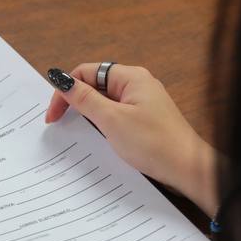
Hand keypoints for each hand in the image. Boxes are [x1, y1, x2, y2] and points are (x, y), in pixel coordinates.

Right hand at [45, 63, 219, 215]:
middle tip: (59, 122)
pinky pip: (115, 115)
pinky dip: (101, 124)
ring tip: (76, 131)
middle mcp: (137, 85)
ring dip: (87, 114)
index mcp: (130, 77)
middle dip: (74, 102)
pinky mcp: (144, 119)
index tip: (53, 114)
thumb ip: (84, 99)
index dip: (66, 91)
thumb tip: (61, 79)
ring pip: (104, 102)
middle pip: (94, 85)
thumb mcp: (111, 119)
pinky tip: (96, 138)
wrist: (186, 167)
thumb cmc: (155, 143)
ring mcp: (141, 102)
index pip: (86, 73)